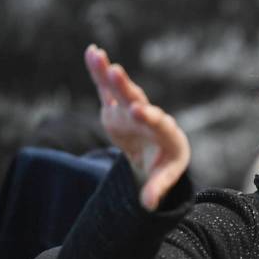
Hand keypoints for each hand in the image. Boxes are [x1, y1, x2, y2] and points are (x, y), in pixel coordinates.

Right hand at [84, 44, 189, 209]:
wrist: (158, 150)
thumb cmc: (165, 164)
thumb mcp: (164, 177)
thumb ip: (157, 189)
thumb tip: (149, 206)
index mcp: (166, 133)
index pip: (159, 124)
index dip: (150, 118)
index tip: (139, 111)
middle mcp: (150, 117)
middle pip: (139, 101)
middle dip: (127, 89)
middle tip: (117, 73)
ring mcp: (132, 109)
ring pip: (123, 91)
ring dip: (110, 74)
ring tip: (98, 56)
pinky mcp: (117, 107)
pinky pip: (108, 88)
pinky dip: (100, 72)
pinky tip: (92, 52)